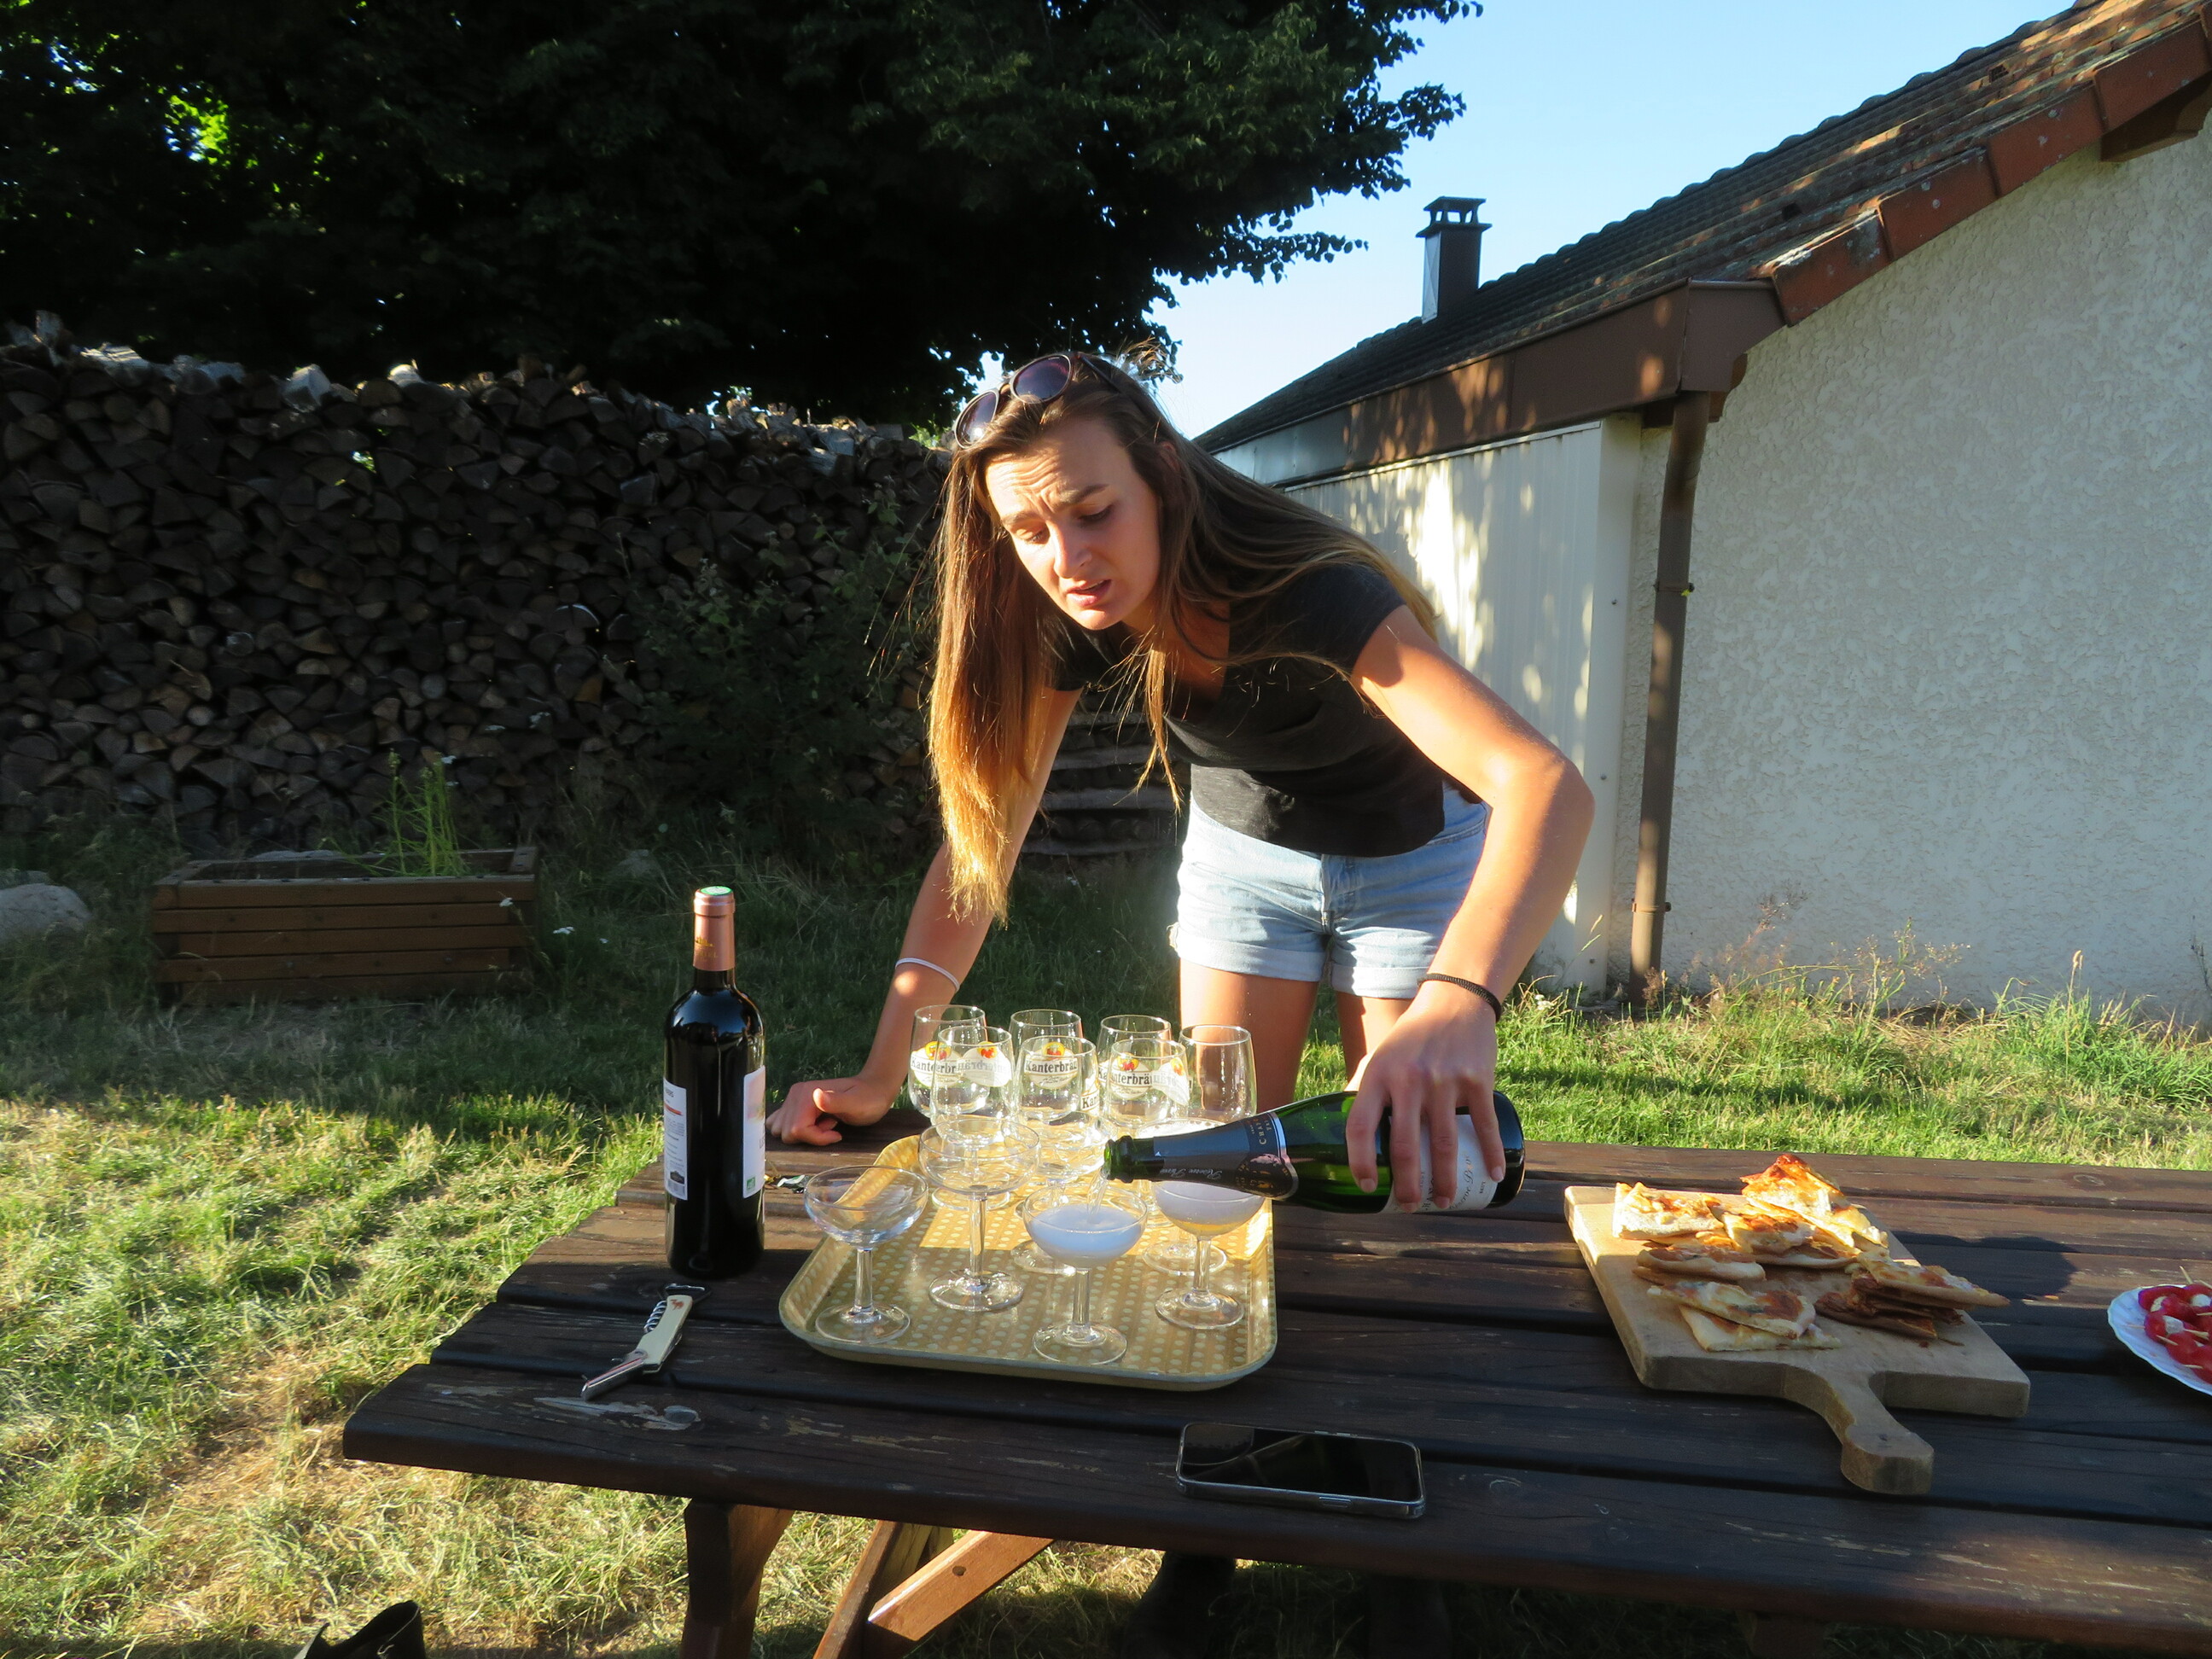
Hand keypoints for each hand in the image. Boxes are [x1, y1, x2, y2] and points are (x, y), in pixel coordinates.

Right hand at [769, 1074, 898, 1145]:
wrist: (873, 1089)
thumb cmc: (868, 1098)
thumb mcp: (857, 1103)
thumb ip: (837, 1101)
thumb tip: (817, 1096)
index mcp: (806, 1094)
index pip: (796, 1129)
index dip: (816, 1138)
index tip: (836, 1133)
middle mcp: (795, 1095)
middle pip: (787, 1132)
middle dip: (810, 1136)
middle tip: (832, 1125)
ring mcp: (794, 1100)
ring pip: (783, 1130)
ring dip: (804, 1134)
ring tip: (825, 1124)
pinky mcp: (796, 1106)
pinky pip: (784, 1125)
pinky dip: (799, 1132)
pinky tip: (818, 1125)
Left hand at [1343, 981, 1500, 1209]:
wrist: (1453, 1002)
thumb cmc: (1411, 1037)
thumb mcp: (1379, 1057)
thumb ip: (1363, 1091)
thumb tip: (1344, 1130)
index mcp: (1378, 1077)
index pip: (1361, 1128)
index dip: (1360, 1162)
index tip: (1367, 1186)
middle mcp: (1409, 1081)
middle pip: (1406, 1147)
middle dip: (1407, 1186)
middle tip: (1409, 1206)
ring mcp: (1445, 1082)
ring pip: (1444, 1145)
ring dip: (1444, 1181)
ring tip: (1443, 1201)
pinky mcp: (1477, 1081)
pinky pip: (1483, 1125)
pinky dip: (1490, 1154)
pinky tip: (1492, 1175)